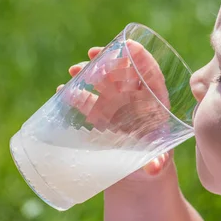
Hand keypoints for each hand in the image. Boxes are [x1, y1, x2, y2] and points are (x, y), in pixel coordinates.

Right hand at [57, 43, 172, 177]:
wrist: (138, 174)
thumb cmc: (155, 162)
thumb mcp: (157, 162)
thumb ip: (156, 162)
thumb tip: (154, 168)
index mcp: (156, 103)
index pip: (151, 75)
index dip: (141, 58)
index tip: (129, 45)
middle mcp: (136, 100)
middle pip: (124, 73)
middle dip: (109, 61)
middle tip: (93, 54)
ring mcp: (117, 106)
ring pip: (104, 83)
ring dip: (90, 73)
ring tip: (75, 70)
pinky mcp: (101, 117)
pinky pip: (88, 101)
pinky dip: (76, 95)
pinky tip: (64, 91)